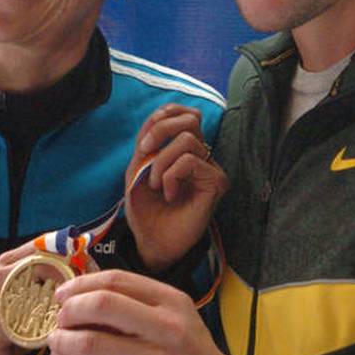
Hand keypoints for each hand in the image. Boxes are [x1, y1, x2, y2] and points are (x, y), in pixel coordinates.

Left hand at [48, 270, 246, 354]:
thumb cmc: (189, 353)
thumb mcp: (176, 316)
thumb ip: (138, 302)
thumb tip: (86, 290)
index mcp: (172, 302)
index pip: (118, 280)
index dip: (83, 283)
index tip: (66, 291)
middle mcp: (165, 327)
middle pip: (102, 305)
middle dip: (71, 308)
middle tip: (60, 315)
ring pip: (91, 342)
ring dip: (63, 339)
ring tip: (56, 339)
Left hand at [126, 104, 227, 271]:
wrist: (152, 242)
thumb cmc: (146, 209)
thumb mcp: (138, 170)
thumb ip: (147, 143)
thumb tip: (158, 119)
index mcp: (184, 149)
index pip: (183, 113)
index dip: (161, 117)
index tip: (142, 145)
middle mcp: (201, 155)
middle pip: (191, 118)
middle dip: (160, 131)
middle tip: (144, 155)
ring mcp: (211, 168)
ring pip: (188, 139)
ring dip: (162, 161)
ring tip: (157, 185)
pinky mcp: (216, 182)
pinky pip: (190, 162)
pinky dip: (170, 176)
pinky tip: (170, 195)